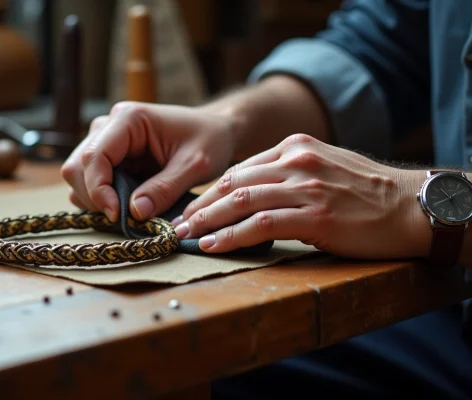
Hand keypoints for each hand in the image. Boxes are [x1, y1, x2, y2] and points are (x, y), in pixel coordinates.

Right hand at [60, 101, 236, 220]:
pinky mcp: (109, 157)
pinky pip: (91, 182)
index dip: (99, 189)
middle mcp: (109, 126)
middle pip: (77, 167)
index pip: (94, 156)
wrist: (215, 131)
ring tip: (130, 211)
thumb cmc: (209, 140)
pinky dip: (104, 199)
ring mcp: (105, 141)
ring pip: (79, 176)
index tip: (117, 215)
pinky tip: (129, 204)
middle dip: (95, 197)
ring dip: (97, 200)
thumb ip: (165, 189)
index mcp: (128, 119)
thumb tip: (135, 212)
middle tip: (124, 218)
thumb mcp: (195, 166)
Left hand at [174, 134, 430, 259]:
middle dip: (200, 205)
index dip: (210, 191)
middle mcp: (296, 160)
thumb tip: (249, 193)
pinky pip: (260, 224)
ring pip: (240, 200)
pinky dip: (232, 235)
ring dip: (207, 221)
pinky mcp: (314, 213)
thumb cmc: (364, 191)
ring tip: (186, 236)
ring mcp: (305, 186)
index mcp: (295, 146)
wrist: (408, 205)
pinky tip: (214, 244)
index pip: (240, 169)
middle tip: (178, 223)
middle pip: (233, 182)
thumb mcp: (323, 166)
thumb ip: (287, 173)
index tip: (192, 208)